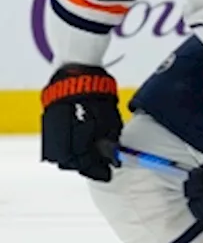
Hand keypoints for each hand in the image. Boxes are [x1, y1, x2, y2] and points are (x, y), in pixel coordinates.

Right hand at [40, 64, 121, 181]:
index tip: (108, 174)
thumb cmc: (97, 92)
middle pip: (69, 160)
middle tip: (100, 166)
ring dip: (74, 158)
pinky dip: (67, 147)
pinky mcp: (48, 118)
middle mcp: (59, 131)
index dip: (97, 170)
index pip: (83, 161)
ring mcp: (51, 124)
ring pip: (59, 152)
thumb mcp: (110, 119)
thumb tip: (113, 160)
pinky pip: (55, 141)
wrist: (78, 68)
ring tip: (90, 157)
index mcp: (76, 131)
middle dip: (84, 165)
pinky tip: (80, 145)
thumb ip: (110, 141)